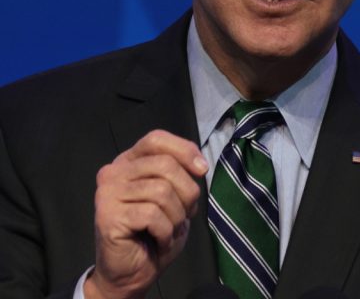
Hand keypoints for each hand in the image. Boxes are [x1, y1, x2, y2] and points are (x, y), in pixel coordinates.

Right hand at [84, 130, 207, 298]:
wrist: (132, 271)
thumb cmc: (155, 232)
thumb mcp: (175, 196)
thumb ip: (181, 173)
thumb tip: (200, 165)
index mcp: (128, 162)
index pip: (156, 139)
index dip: (184, 150)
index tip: (202, 169)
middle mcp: (113, 173)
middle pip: (165, 164)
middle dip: (187, 192)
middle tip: (185, 214)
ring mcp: (107, 194)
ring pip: (162, 191)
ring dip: (177, 216)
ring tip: (170, 230)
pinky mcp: (107, 216)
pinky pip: (152, 215)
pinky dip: (166, 231)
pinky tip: (160, 240)